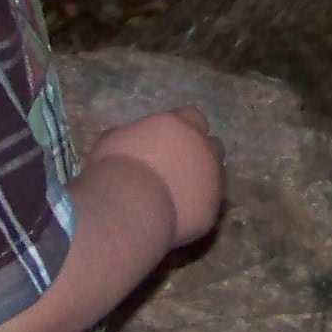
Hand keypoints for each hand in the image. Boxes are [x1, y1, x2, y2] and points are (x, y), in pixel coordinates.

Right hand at [93, 107, 223, 246]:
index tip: (168, 140)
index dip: (182, 129)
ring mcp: (212, 179)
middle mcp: (202, 148)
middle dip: (199, 154)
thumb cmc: (116, 168)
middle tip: (177, 168)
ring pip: (215, 176)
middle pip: (212, 146)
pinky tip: (178, 215)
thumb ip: (133, 136)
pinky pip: (209, 205)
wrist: (130, 207)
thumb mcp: (115, 141)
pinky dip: (197, 207)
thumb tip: (132, 140)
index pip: (192, 117)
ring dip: (201, 181)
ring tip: (178, 195)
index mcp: (179, 126)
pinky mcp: (212, 209)